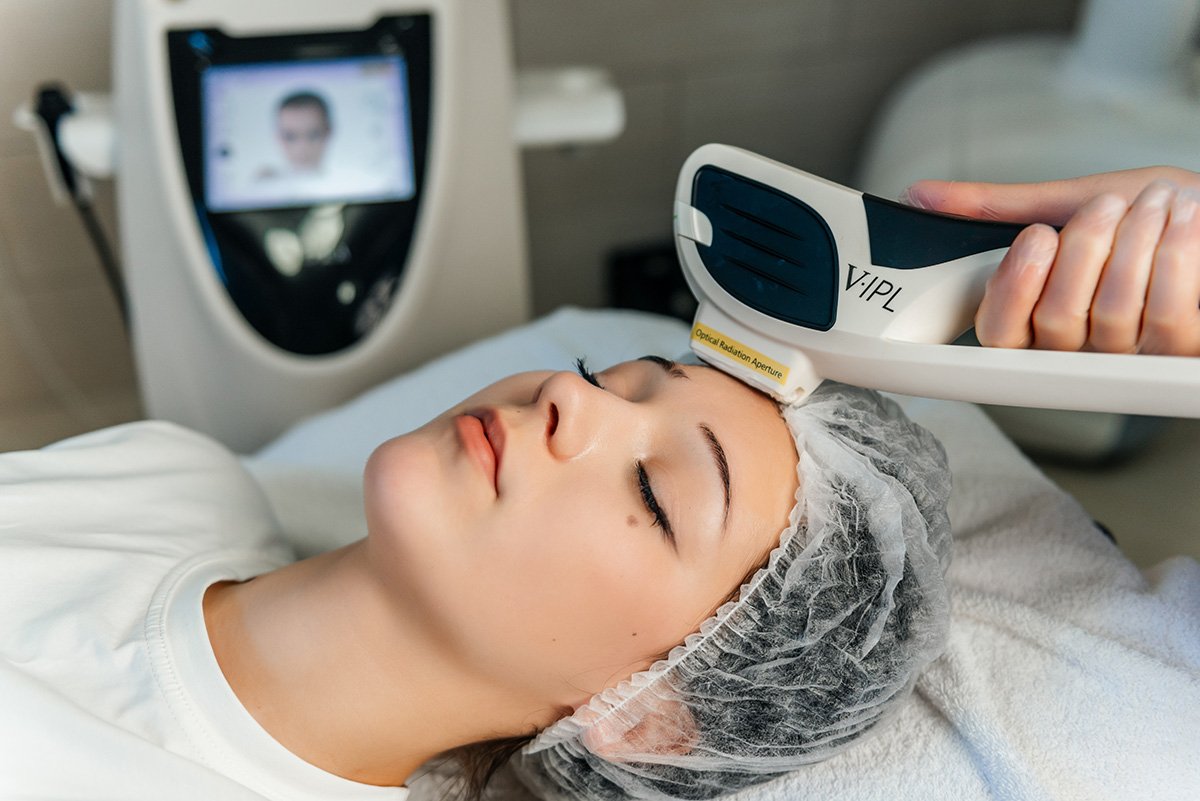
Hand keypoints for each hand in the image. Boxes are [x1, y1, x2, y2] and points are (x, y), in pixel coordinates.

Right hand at [902, 168, 1199, 355]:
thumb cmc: (1153, 213)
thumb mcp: (1067, 201)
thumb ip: (995, 206)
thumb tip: (923, 196)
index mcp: (1036, 316)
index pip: (996, 332)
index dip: (1011, 288)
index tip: (1036, 237)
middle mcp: (1077, 349)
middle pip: (1055, 319)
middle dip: (1086, 245)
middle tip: (1109, 209)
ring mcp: (1129, 357)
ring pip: (1111, 312)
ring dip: (1137, 239)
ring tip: (1156, 207)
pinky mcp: (1179, 355)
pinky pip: (1165, 313)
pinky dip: (1176, 252)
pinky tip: (1183, 224)